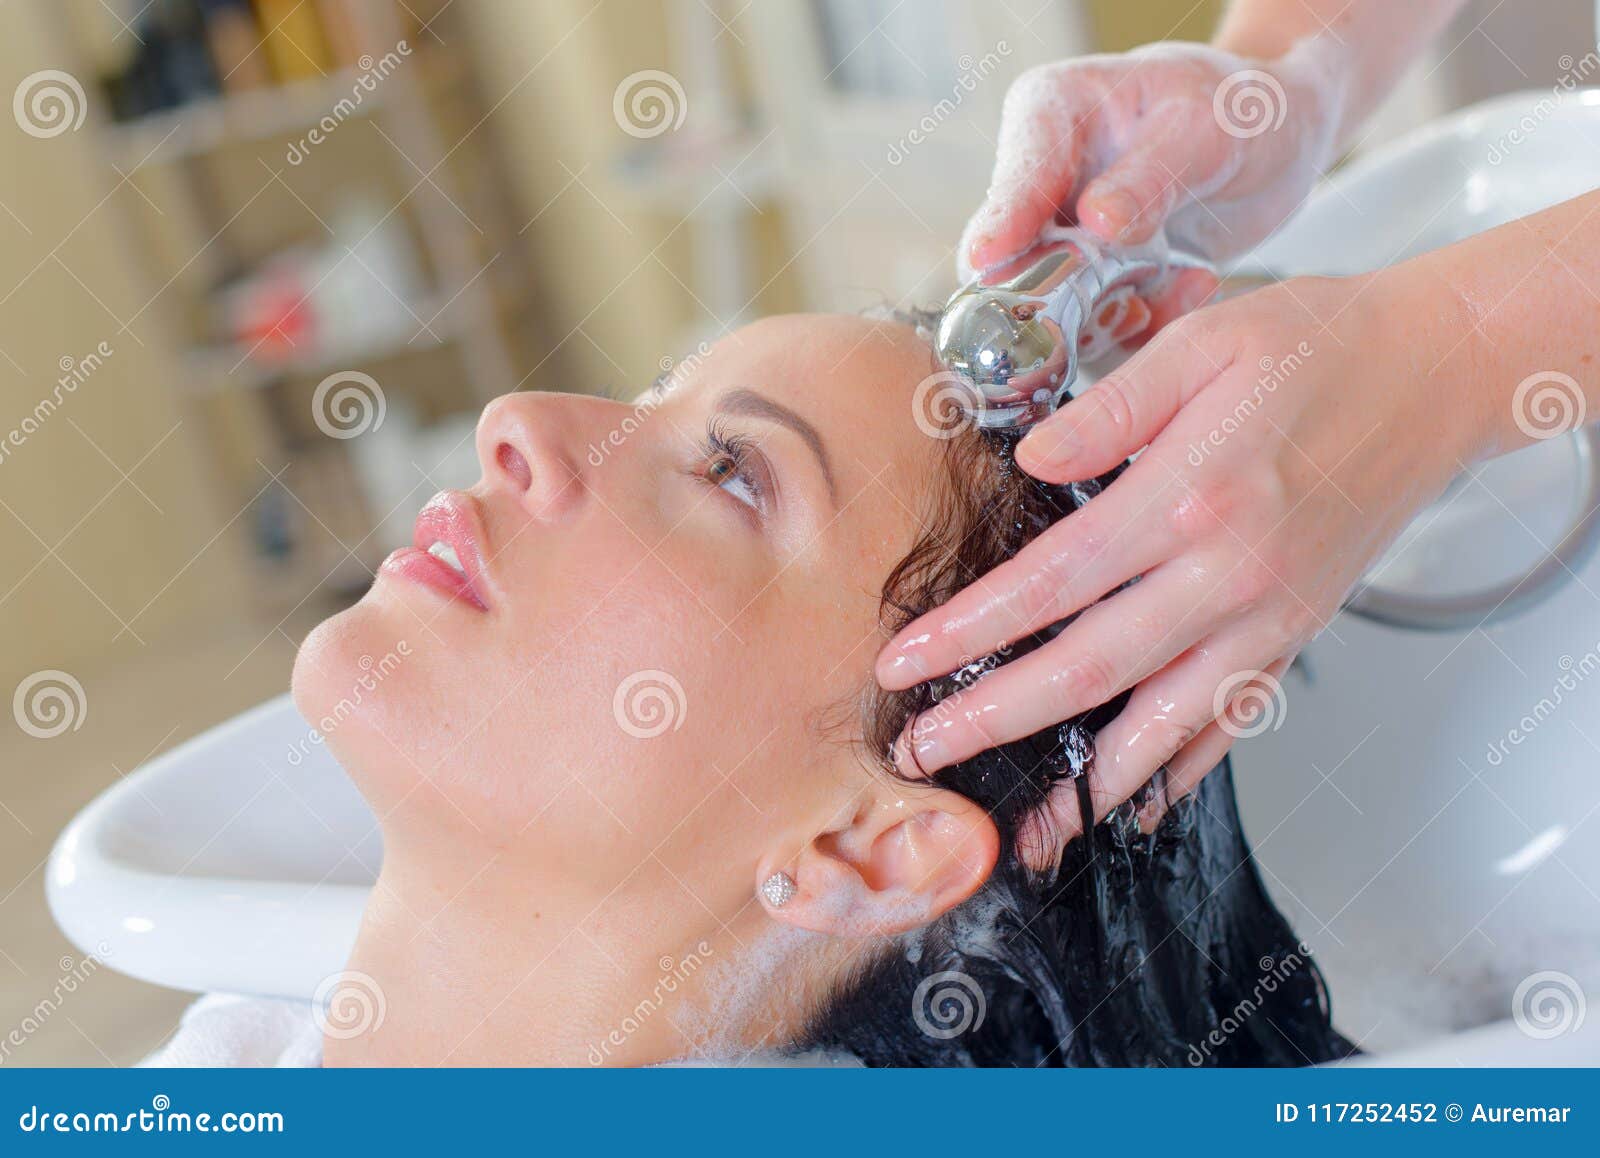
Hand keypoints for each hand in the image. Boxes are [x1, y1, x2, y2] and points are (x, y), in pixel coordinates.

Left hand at [877, 271, 1479, 862]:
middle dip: (996, 720)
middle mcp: (1230, 574)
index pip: (1052, 582)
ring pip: (1163, 723)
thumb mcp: (1202, 342)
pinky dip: (1179, 770)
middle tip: (922, 754)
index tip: (904, 663)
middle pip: (1091, 670)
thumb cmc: (1316, 347)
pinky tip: (1134, 804)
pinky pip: (1229, 721)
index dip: (970, 631)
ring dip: (1086, 781)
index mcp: (1191, 497)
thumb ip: (1111, 408)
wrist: (1434, 373)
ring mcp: (1268, 616)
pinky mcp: (1294, 634)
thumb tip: (1028, 460)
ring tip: (1024, 825)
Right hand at [960, 41, 1342, 329]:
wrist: (1275, 139)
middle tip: (1121, 297)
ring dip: (1112, 313)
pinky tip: (1192, 283)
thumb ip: (1149, 177)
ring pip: (1050, 306)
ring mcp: (1062, 239)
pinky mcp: (1092, 283)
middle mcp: (1042, 183)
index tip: (989, 257)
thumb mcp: (1204, 128)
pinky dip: (1146, 322)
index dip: (1000, 222)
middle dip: (1060, 292)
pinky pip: (1100, 327)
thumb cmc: (1234, 108)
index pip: (1014, 178)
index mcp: (1048, 114)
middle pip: (1012, 257)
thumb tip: (1096, 223)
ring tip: (1178, 281)